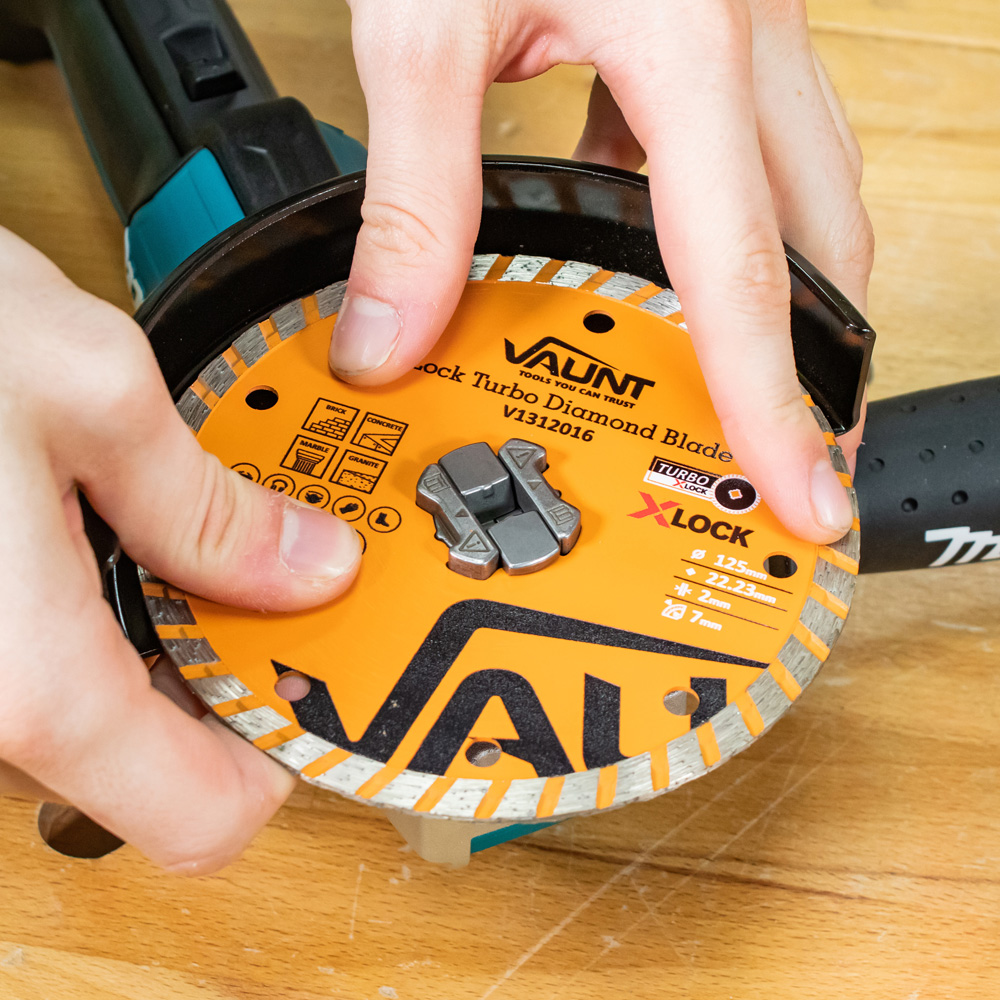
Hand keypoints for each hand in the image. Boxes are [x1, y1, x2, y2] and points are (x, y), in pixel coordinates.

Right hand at [0, 229, 361, 872]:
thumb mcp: (86, 389)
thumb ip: (206, 507)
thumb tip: (309, 568)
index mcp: (24, 679)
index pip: (201, 818)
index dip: (275, 759)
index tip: (307, 682)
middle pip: (144, 767)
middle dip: (209, 676)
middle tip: (254, 581)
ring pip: (78, 722)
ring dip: (140, 644)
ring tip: (159, 542)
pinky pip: (19, 680)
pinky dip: (69, 630)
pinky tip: (74, 540)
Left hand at [331, 0, 872, 540]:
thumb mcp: (427, 23)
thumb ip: (414, 196)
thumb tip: (389, 332)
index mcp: (689, 43)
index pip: (740, 274)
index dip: (771, 403)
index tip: (800, 491)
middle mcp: (743, 44)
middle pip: (819, 247)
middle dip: (812, 367)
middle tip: (794, 458)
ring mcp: (741, 34)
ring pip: (800, 200)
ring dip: (776, 302)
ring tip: (741, 388)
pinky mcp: (711, 29)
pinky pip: (735, 152)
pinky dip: (706, 224)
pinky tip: (652, 257)